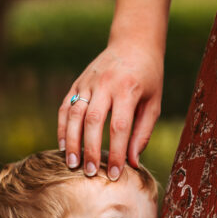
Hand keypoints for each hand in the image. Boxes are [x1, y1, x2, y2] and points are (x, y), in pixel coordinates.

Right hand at [57, 38, 163, 179]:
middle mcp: (105, 84)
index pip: (119, 127)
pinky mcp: (78, 82)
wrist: (133, 42)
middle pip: (93, 122)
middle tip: (90, 173)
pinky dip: (62, 127)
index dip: (116, 153)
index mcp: (128, 89)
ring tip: (72, 164)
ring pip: (75, 114)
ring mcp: (88, 82)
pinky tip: (63, 146)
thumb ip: (142, 133)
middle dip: (91, 150)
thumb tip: (133, 163)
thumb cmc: (148, 77)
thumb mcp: (153, 103)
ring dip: (72, 141)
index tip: (115, 175)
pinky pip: (65, 107)